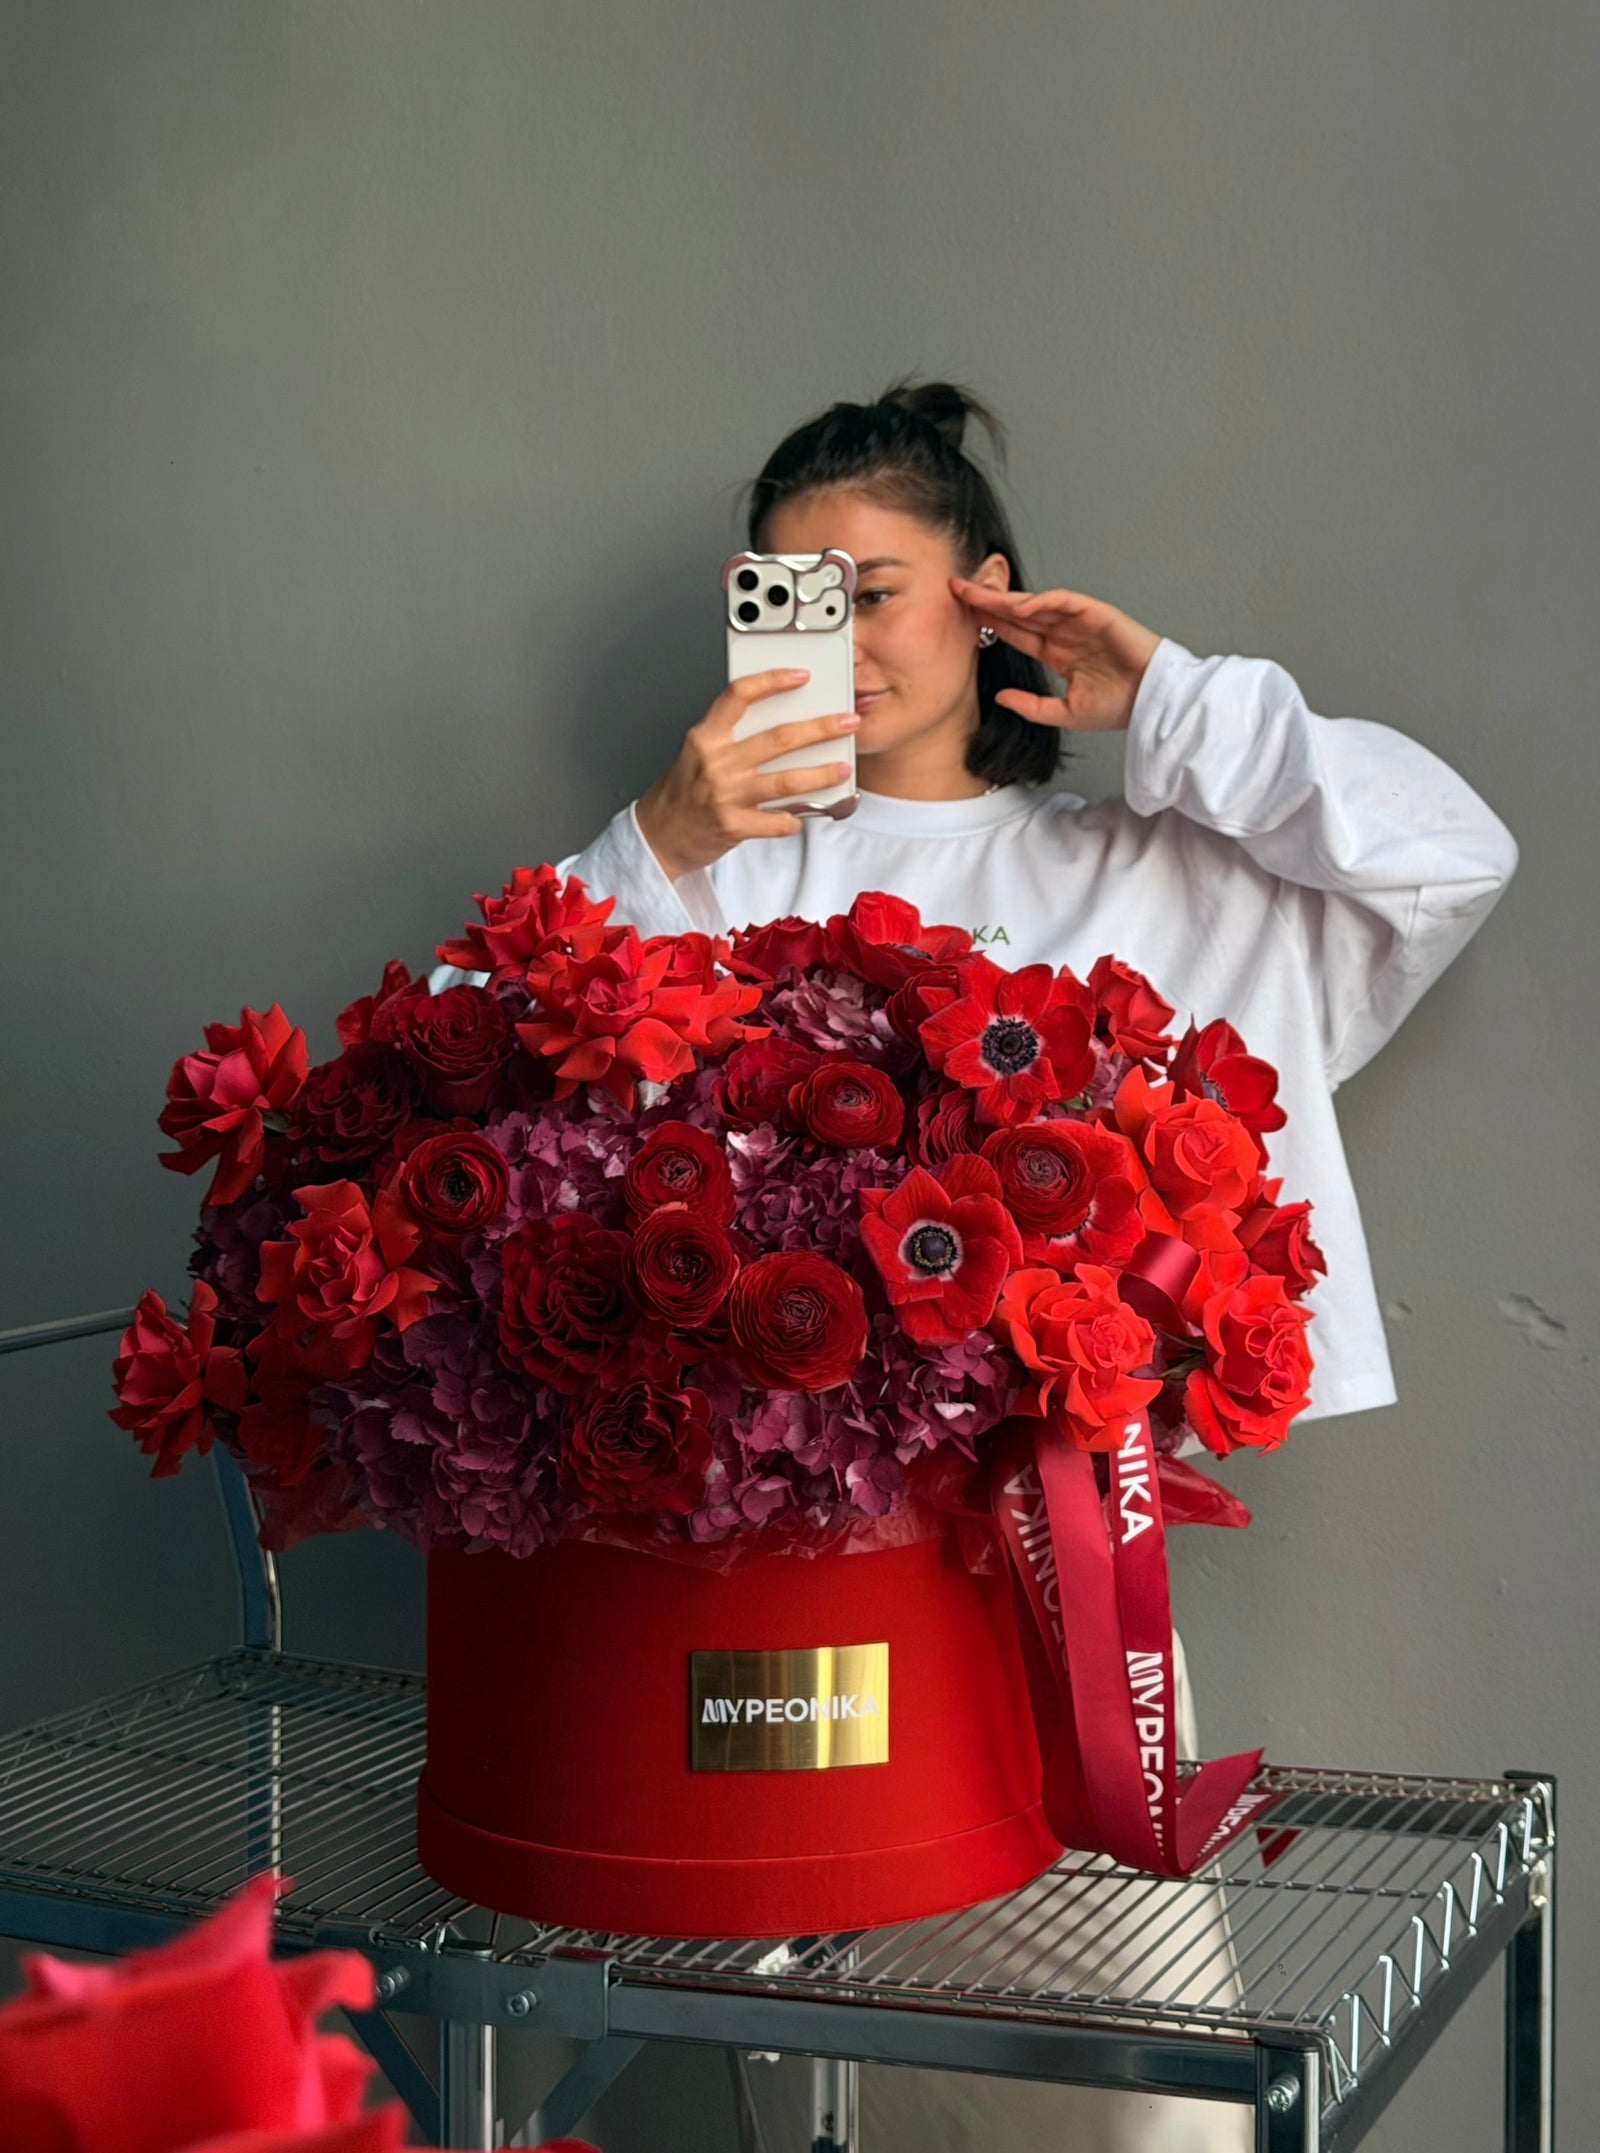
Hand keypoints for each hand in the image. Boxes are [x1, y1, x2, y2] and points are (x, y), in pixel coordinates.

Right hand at [636, 668, 859, 880]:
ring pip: (786, 779)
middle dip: (820, 728)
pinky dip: (795, 819)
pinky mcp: (733, 825)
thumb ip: (730, 737)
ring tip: (842, 767)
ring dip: (821, 773)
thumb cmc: (680, 793)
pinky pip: (777, 821)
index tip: (800, 676)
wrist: (657, 836)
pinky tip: (805, 815)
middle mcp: (717, 762)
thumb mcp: (696, 752)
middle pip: (778, 737)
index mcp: (706, 737)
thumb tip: (780, 726)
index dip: (772, 681)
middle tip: (846, 722)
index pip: (739, 696)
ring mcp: (725, 795)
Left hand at [949, 577, 1161, 731]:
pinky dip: (1043, 600)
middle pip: (1018, 612)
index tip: (960, 615)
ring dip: (1006, 596)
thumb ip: (1031, 705)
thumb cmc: (1118, 706)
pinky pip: (1065, 601)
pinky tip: (1020, 605)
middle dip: (988, 600)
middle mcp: (1064, 633)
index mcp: (1057, 652)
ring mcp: (1079, 621)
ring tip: (977, 592)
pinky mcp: (1097, 614)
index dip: (989, 622)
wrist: (1150, 703)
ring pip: (1035, 602)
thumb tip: (999, 697)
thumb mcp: (1065, 713)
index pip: (1016, 632)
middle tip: (956, 589)